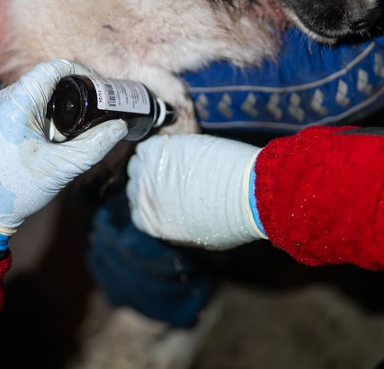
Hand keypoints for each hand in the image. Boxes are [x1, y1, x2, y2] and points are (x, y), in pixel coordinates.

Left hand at [0, 60, 127, 247]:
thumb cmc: (19, 190)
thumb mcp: (63, 167)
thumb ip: (95, 144)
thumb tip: (119, 125)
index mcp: (13, 106)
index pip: (50, 69)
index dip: (77, 72)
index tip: (95, 87)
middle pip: (39, 81)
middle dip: (65, 92)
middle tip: (86, 111)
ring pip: (26, 93)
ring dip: (47, 104)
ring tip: (64, 128)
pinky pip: (12, 106)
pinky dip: (31, 113)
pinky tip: (42, 135)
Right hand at [126, 134, 265, 249]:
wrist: (248, 192)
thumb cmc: (235, 217)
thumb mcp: (203, 237)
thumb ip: (181, 227)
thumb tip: (178, 216)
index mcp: (156, 224)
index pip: (138, 213)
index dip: (150, 200)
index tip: (161, 193)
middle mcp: (146, 200)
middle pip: (135, 187)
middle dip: (150, 180)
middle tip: (169, 173)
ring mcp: (149, 174)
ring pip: (137, 165)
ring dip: (152, 162)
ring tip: (174, 159)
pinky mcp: (157, 152)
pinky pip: (146, 147)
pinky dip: (158, 146)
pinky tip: (176, 149)